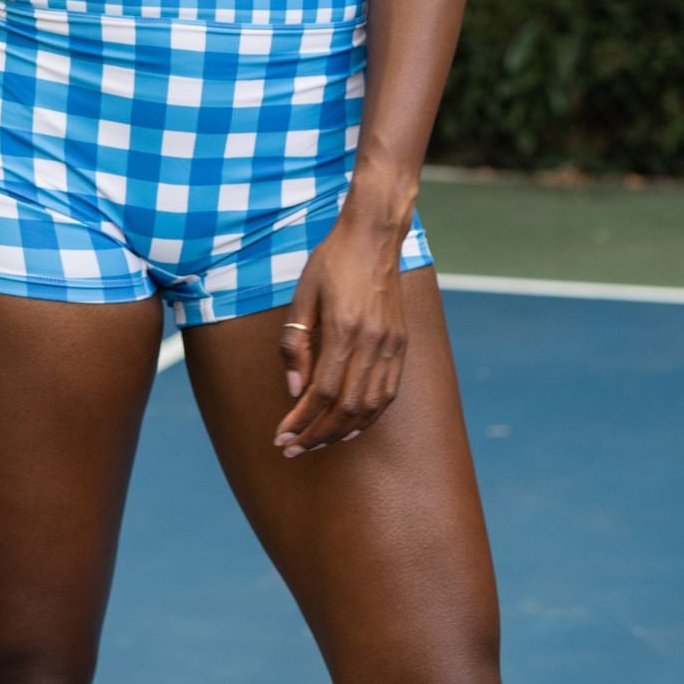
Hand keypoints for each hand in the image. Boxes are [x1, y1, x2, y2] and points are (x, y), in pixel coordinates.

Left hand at [273, 211, 409, 456]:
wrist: (374, 235)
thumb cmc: (333, 260)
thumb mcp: (303, 296)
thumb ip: (296, 344)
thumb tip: (295, 389)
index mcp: (345, 328)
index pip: (322, 391)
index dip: (301, 419)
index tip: (281, 435)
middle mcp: (372, 341)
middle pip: (346, 407)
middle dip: (317, 434)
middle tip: (292, 449)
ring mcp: (391, 344)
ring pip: (370, 406)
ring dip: (342, 431)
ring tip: (317, 443)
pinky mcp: (401, 343)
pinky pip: (388, 392)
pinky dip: (369, 415)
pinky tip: (351, 425)